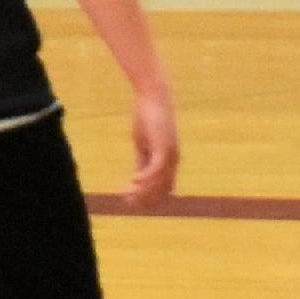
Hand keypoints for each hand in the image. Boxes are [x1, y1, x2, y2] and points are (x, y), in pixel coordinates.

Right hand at [124, 85, 181, 205]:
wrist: (153, 96)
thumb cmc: (147, 117)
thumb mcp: (143, 143)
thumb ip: (142, 160)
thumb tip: (137, 178)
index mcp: (169, 161)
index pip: (163, 189)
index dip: (147, 198)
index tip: (130, 200)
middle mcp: (173, 160)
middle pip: (161, 191)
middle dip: (143, 199)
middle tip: (126, 202)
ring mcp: (171, 155)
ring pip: (158, 183)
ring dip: (142, 192)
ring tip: (126, 195)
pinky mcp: (164, 147)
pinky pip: (155, 170)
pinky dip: (144, 179)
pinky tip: (132, 181)